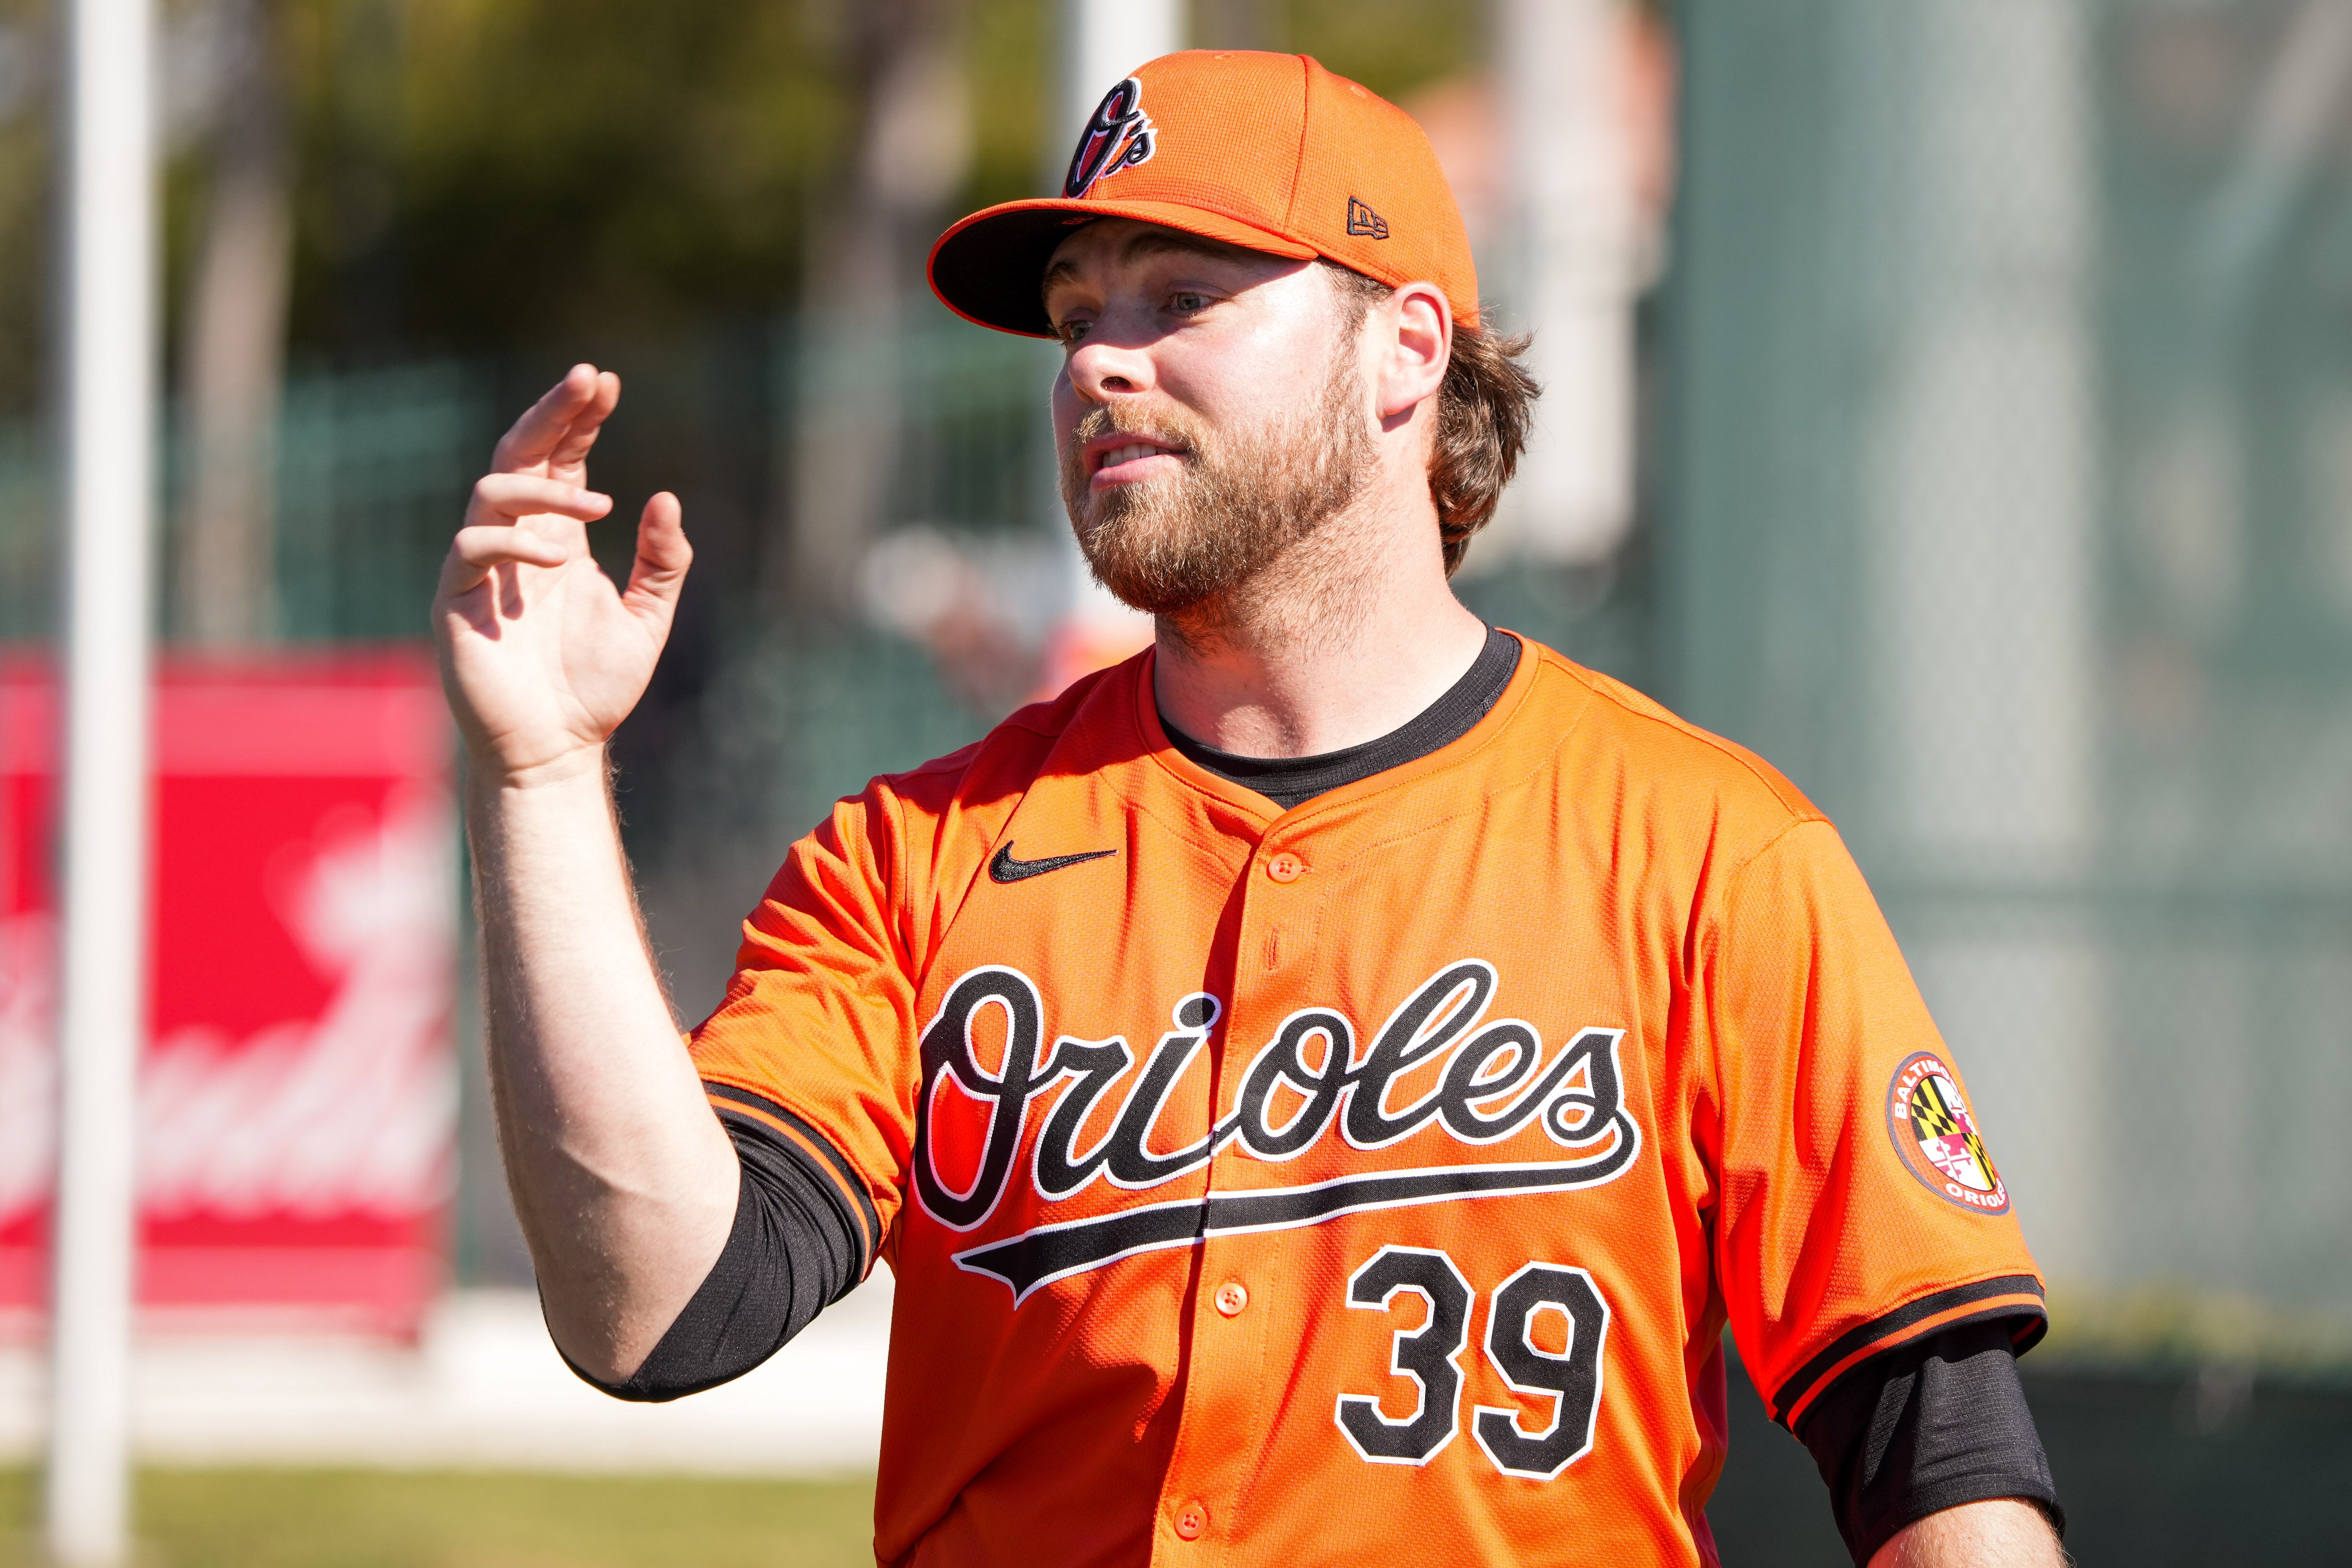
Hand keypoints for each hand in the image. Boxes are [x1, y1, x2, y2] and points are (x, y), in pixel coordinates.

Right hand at [433, 365, 690, 783]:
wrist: (557, 748)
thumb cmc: (594, 688)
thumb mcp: (647, 618)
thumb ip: (663, 562)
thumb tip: (667, 499)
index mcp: (557, 537)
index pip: (562, 459)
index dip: (579, 418)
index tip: (607, 382)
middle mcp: (516, 542)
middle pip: (522, 453)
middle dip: (552, 413)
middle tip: (587, 379)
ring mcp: (481, 568)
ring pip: (491, 491)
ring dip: (546, 487)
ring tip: (601, 506)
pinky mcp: (456, 600)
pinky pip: (472, 548)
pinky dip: (514, 541)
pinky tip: (558, 558)